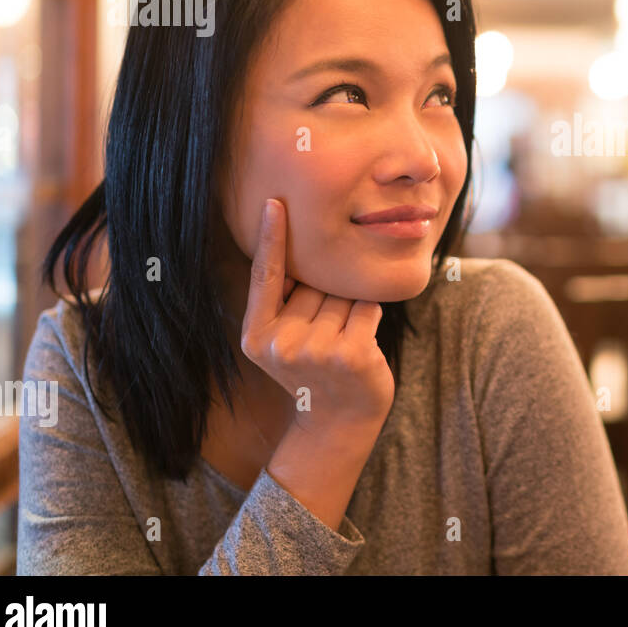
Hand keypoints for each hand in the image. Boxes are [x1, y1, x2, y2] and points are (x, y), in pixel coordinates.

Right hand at [240, 198, 395, 432]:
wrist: (339, 424)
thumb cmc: (315, 372)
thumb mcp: (283, 343)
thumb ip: (286, 305)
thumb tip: (306, 251)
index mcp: (257, 336)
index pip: (265, 277)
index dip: (270, 238)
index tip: (274, 202)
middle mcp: (281, 343)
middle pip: (316, 284)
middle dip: (328, 297)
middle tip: (327, 336)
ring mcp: (316, 350)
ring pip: (344, 294)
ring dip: (350, 308)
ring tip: (342, 343)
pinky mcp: (351, 353)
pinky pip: (368, 308)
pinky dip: (370, 317)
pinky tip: (363, 344)